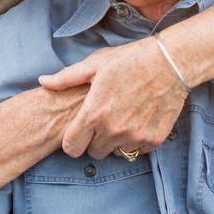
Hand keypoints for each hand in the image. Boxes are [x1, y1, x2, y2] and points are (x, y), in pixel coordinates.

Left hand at [38, 37, 188, 158]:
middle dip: (95, 140)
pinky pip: (137, 151)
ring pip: (115, 153)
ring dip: (115, 142)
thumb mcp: (95, 64)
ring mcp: (134, 137)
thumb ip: (66, 78)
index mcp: (94, 113)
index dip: (73, 141)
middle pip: (93, 153)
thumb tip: (42, 82)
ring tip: (121, 119)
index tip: (79, 132)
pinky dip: (136, 141)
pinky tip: (138, 120)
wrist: (170, 63)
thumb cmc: (130, 60)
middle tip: (103, 120)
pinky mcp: (153, 139)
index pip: (71, 147)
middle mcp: (113, 130)